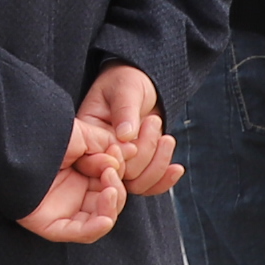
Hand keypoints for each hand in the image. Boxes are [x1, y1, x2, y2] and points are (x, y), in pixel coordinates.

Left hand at [16, 121, 126, 244]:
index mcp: (81, 172)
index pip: (111, 182)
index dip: (119, 173)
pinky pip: (78, 233)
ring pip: (98, 220)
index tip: (118, 156)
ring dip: (111, 207)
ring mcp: (62, 209)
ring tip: (109, 188)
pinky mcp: (50, 224)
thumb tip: (129, 154)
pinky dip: (95, 229)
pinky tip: (105, 218)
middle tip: (110, 172)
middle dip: (117, 189)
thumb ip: (108, 146)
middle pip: (109, 203)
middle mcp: (73, 192)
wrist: (13, 141)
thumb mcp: (83, 135)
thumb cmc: (44, 134)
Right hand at [78, 64, 181, 198]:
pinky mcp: (136, 168)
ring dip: (157, 163)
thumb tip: (125, 135)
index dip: (115, 158)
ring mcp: (118, 163)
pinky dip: (164, 179)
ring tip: (166, 137)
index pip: (92, 162)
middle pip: (118, 176)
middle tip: (153, 121)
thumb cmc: (128, 80)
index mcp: (87, 135)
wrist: (142, 83)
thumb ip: (125, 110)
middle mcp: (99, 154)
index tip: (131, 137)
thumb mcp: (126, 89)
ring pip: (135, 184)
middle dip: (143, 152)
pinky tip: (177, 168)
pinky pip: (148, 185)